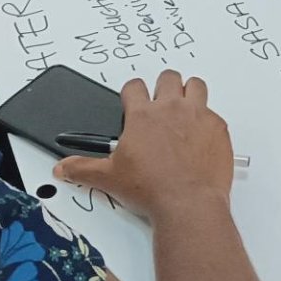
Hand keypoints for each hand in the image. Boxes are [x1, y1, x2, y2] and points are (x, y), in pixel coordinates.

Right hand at [53, 71, 233, 217]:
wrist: (188, 203)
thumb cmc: (151, 189)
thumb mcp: (109, 178)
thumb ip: (82, 169)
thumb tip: (62, 168)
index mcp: (143, 115)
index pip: (134, 86)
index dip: (132, 92)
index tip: (133, 101)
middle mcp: (171, 108)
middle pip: (168, 77)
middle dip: (163, 87)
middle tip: (162, 104)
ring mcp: (197, 115)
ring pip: (195, 85)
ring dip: (190, 93)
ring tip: (185, 109)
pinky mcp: (217, 128)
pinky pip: (214, 113)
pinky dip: (208, 121)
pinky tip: (202, 137)